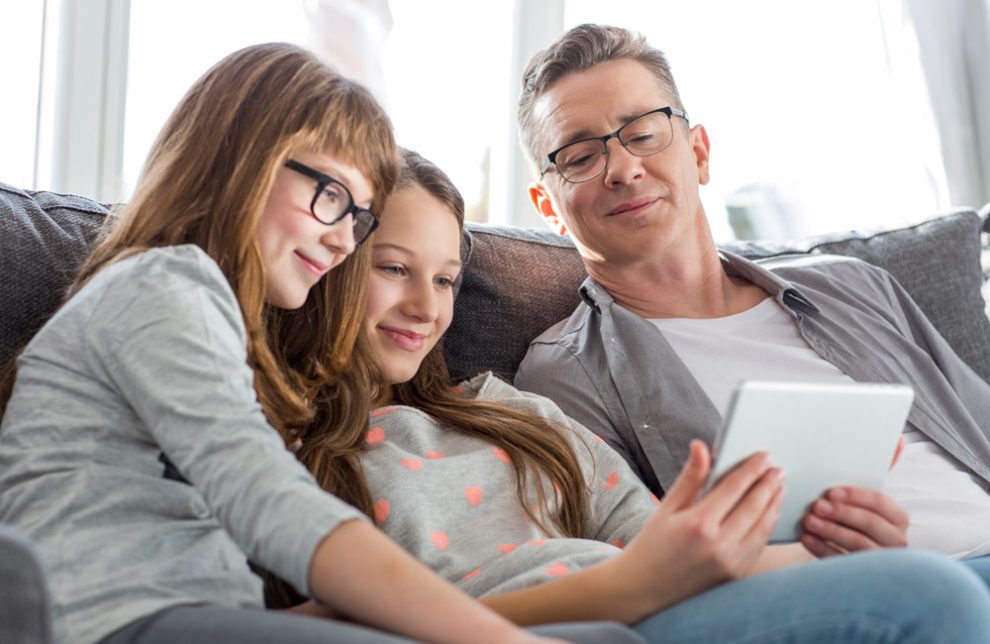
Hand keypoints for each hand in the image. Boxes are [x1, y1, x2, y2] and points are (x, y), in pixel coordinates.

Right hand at [617, 440, 784, 614]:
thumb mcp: (666, 507)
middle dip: (769, 485)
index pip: (734, 488)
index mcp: (698, 524)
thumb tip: (701, 447)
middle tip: (778, 469)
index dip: (752, 470)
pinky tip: (769, 514)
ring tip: (779, 487)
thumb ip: (690, 477)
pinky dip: (767, 527)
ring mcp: (730, 563)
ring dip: (773, 505)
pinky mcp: (736, 575)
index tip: (764, 456)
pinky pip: (759, 546)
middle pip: (754, 507)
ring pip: (762, 528)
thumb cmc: (652, 545)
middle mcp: (718, 545)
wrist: (644, 589)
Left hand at [800, 487, 908, 556]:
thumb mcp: (861, 509)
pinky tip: (806, 538)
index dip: (854, 495)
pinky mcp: (865, 575)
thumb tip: (829, 487)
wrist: (861, 559)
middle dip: (841, 512)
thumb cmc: (857, 523)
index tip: (830, 492)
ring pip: (858, 543)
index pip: (879, 501)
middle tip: (817, 506)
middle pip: (870, 522)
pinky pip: (843, 561)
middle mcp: (896, 539)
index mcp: (898, 517)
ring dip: (831, 530)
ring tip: (809, 521)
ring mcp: (883, 560)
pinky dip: (822, 548)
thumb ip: (852, 498)